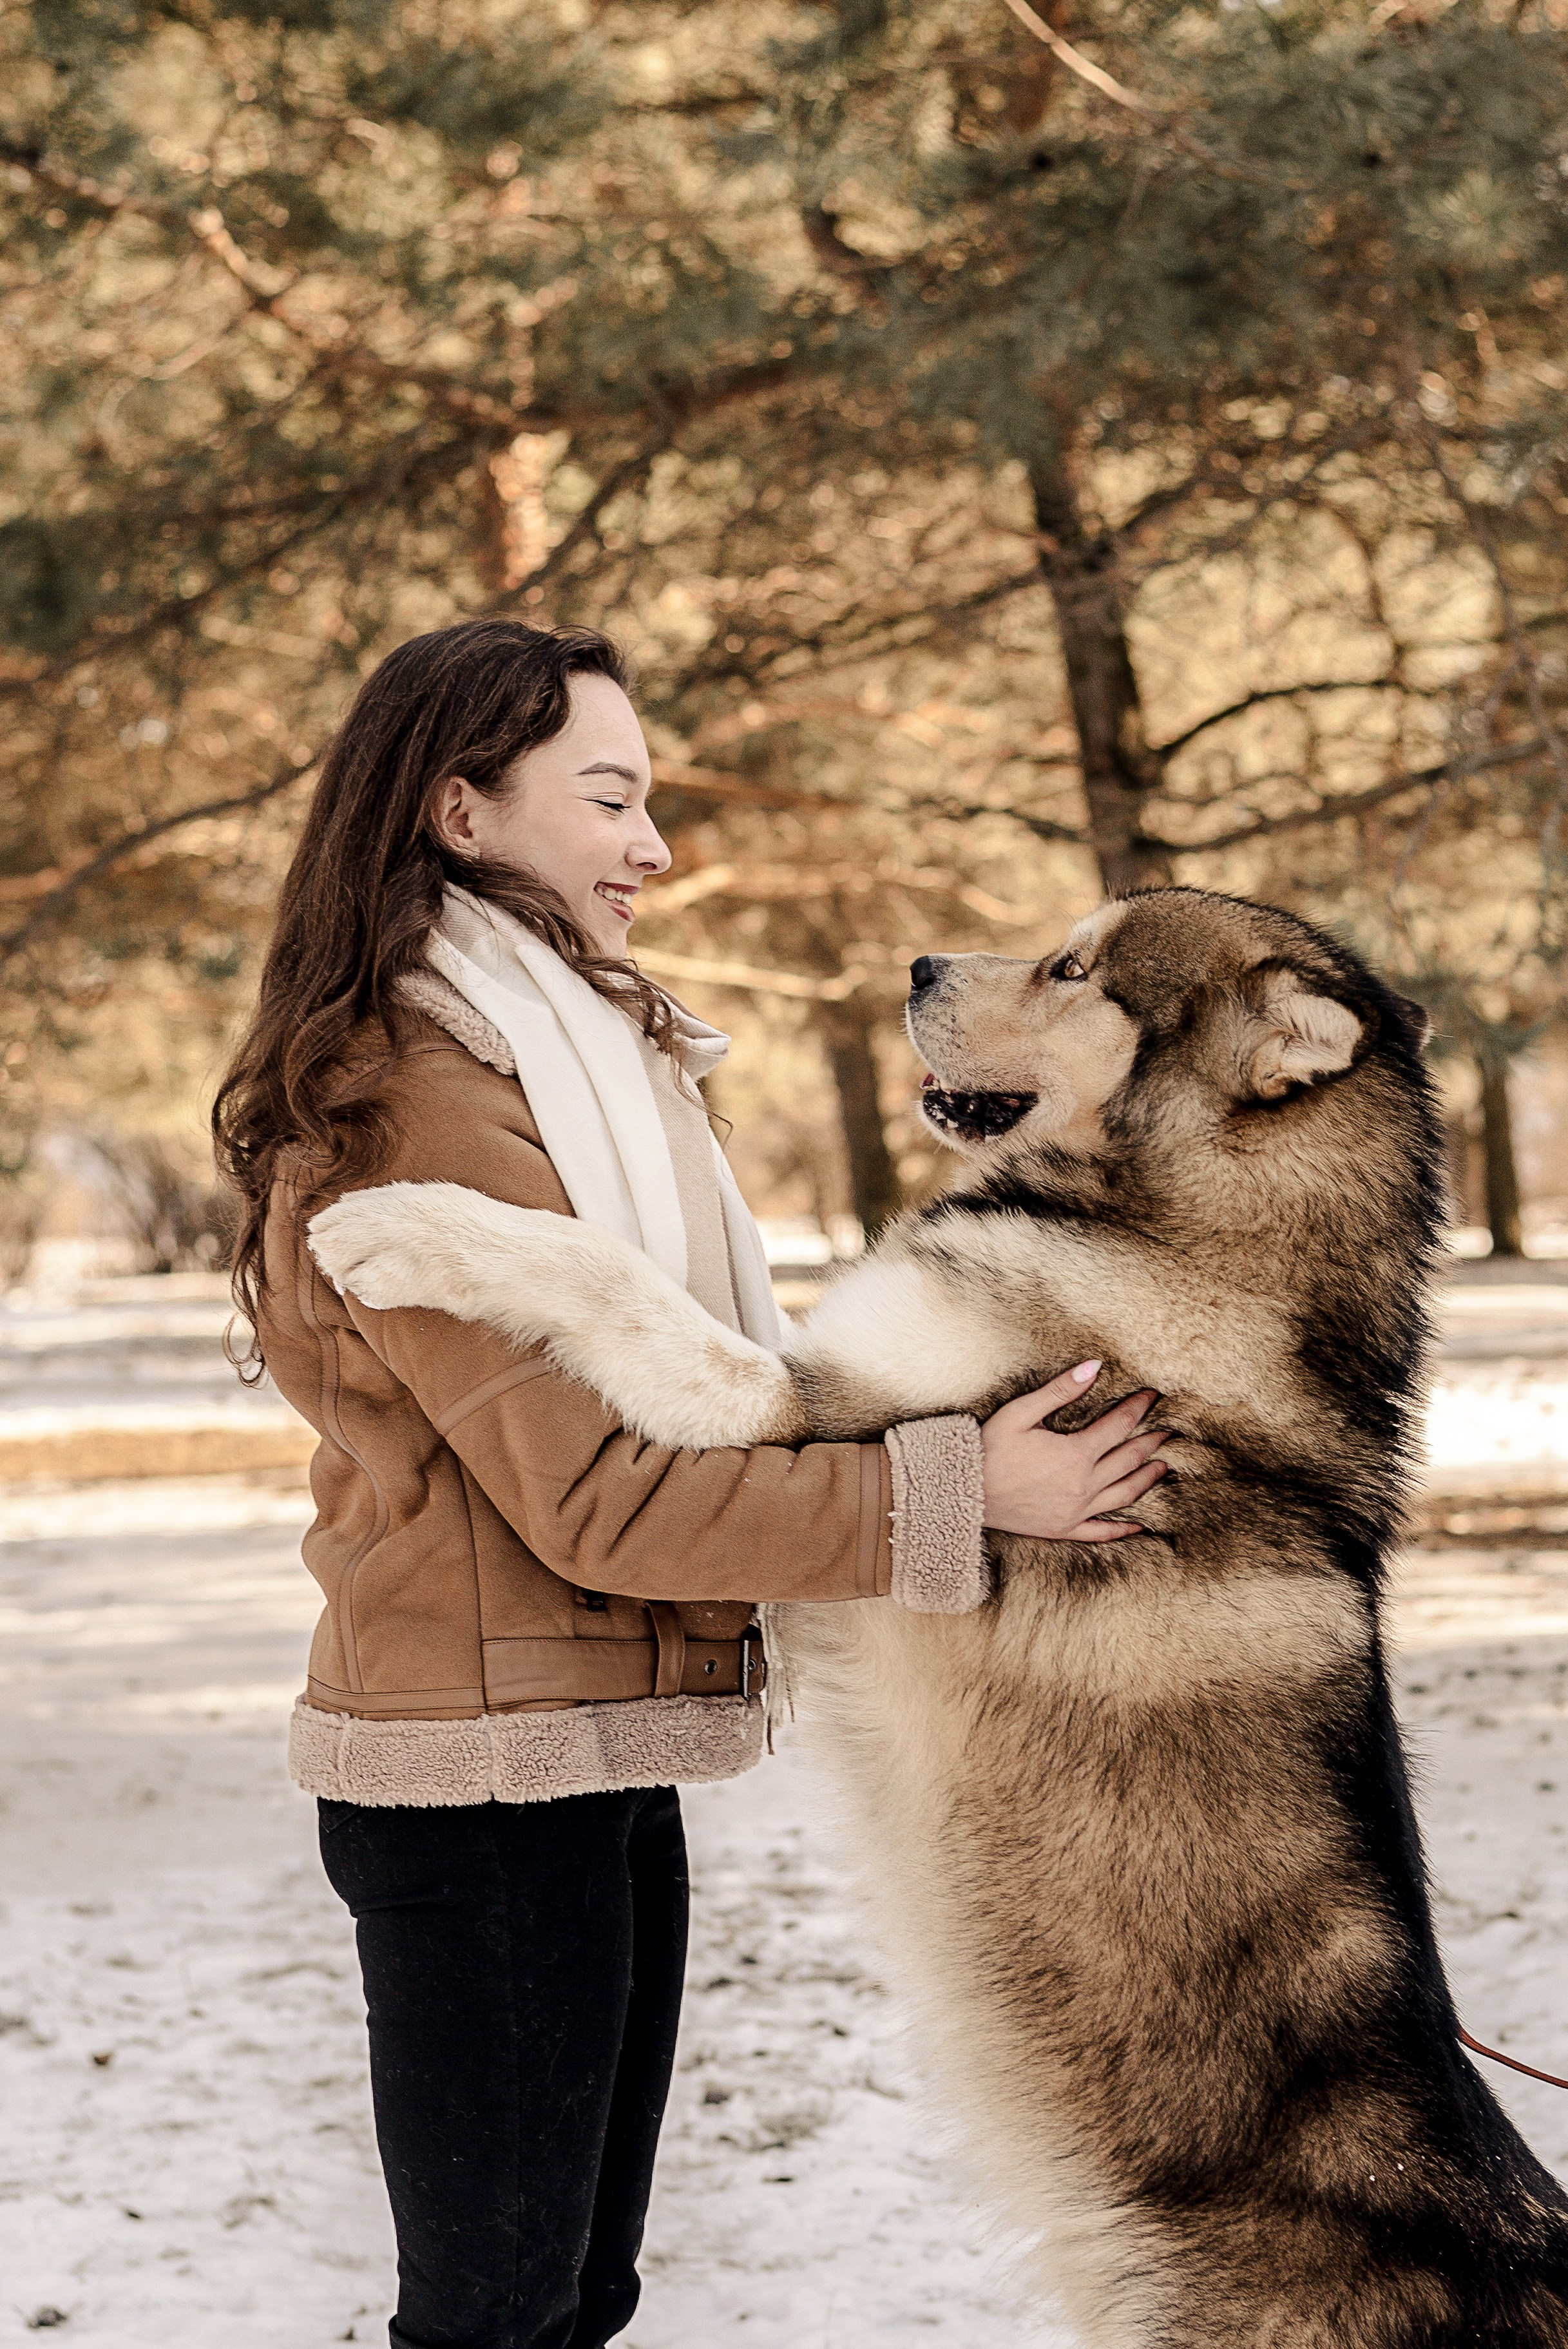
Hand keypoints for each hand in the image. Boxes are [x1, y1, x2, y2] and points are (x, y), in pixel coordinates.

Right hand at [979, 1363, 1168, 1541]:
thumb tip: (1095, 1366)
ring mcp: (1076, 1511)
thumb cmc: (988, 1448)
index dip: (1139, 1408)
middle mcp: (1083, 1485)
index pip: (1119, 1426)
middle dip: (1152, 1440)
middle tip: (1169, 1428)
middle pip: (1129, 1459)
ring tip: (1164, 1465)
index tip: (1153, 1396)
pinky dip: (1125, 1529)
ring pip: (1125, 1494)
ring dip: (1148, 1477)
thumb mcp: (1021, 1412)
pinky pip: (1103, 1531)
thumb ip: (1060, 1391)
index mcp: (1075, 1454)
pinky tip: (1140, 1525)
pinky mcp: (1065, 1529)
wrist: (962, 1492)